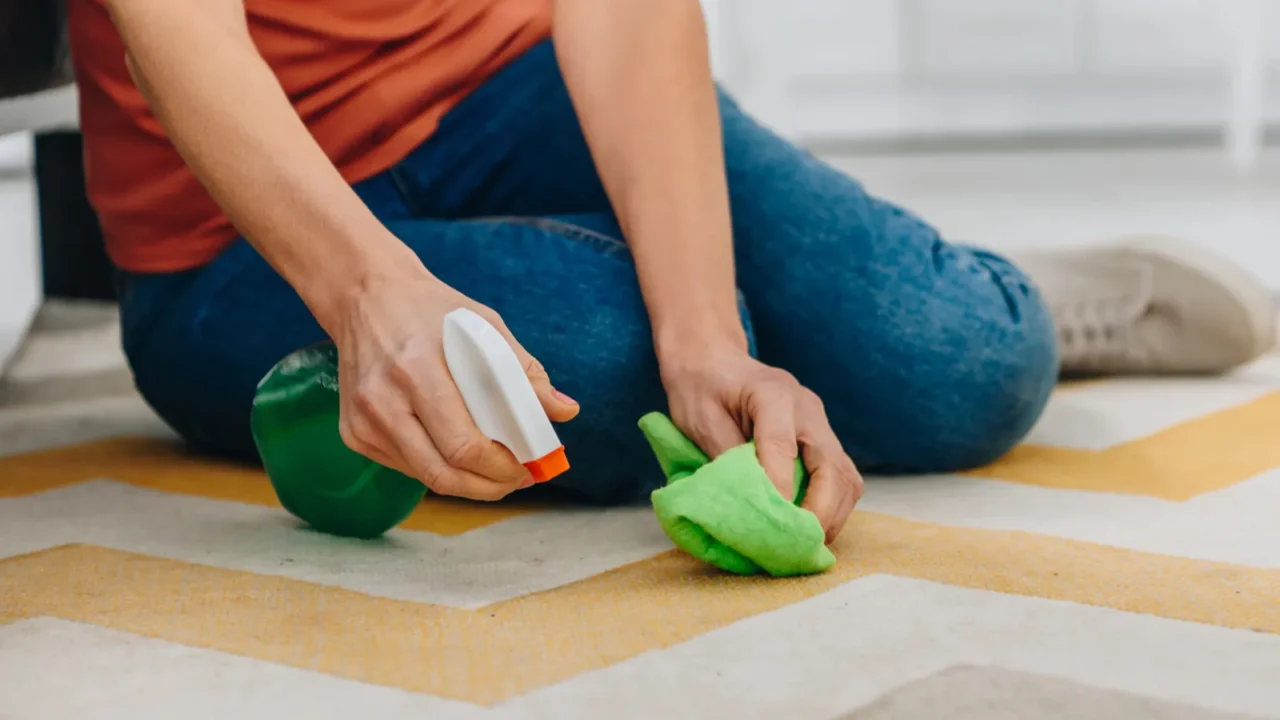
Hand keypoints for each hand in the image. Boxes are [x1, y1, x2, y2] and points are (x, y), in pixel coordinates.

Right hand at [325, 259, 578, 500]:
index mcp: (416, 369)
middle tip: (517, 479)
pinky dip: (439, 469)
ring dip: (467, 484)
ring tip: (496, 472)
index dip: (501, 468)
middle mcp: (382, 400)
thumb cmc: (431, 310)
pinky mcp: (353, 433)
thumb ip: (524, 371)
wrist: (365, 296)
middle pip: (443, 473)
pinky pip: (406, 467)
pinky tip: (458, 456)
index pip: (463, 445)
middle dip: (489, 486)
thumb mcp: (484, 326)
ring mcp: (362, 421)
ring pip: (425, 477)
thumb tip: (565, 411)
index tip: (529, 466)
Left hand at [660, 345, 863, 542]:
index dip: (778, 488)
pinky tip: (811, 528)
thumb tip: (748, 505)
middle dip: (820, 512)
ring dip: (832, 515)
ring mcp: (819, 423)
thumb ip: (725, 457)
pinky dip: (832, 507)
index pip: (781, 446)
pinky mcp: (822, 439)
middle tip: (798, 546)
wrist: (713, 360)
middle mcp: (806, 407)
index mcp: (772, 393)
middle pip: (832, 466)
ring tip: (806, 545)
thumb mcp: (698, 419)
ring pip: (846, 476)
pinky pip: (841, 478)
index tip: (770, 524)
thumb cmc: (700, 388)